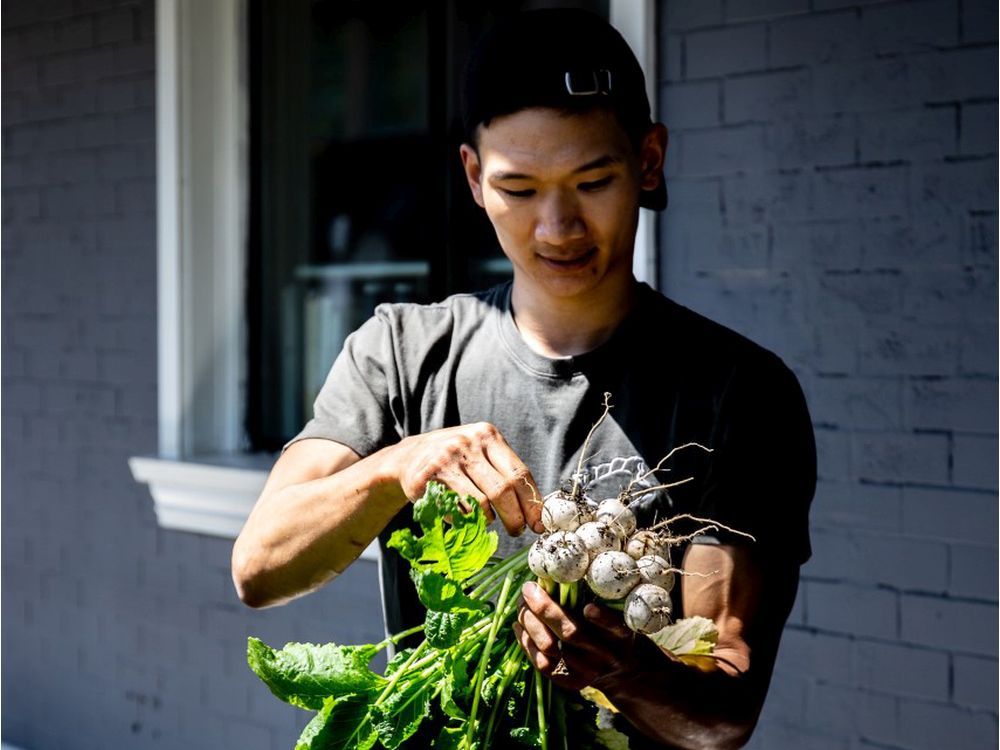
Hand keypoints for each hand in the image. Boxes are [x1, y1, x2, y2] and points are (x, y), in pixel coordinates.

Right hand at [391, 422, 543, 535]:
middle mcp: (467, 444)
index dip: (532, 503)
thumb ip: (505, 472)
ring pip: (480, 504)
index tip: (538, 523)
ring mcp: (446, 461)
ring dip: (489, 520)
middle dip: (515, 518)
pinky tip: (464, 515)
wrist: (410, 457)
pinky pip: (457, 511)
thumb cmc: (456, 460)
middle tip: (517, 530)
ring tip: (488, 519)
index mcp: (487, 436)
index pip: (519, 473)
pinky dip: (466, 520)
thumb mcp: (481, 452)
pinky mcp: (427, 480)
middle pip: (502, 491)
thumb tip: (536, 511)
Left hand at [514, 581, 673, 693]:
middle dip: (546, 609)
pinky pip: (544, 666)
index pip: (614, 627)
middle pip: (572, 634)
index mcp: (622, 635)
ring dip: (530, 624)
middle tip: (529, 589)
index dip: (601, 619)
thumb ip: (601, 598)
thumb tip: (563, 572)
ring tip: (521, 607)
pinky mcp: (573, 682)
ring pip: (552, 649)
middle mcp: (606, 655)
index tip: (588, 607)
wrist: (628, 672)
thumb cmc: (619, 631)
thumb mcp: (622, 614)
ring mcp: (588, 672)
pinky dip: (527, 644)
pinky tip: (519, 628)